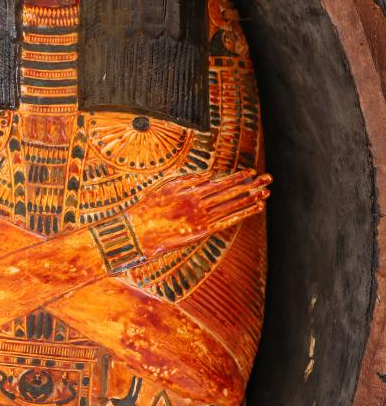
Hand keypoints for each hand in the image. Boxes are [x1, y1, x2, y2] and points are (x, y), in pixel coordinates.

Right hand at [136, 169, 270, 254]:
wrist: (138, 232)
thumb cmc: (148, 209)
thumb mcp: (166, 188)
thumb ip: (188, 181)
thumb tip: (208, 177)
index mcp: (191, 191)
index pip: (220, 183)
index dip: (237, 178)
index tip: (251, 173)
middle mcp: (200, 203)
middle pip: (231, 192)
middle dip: (251, 186)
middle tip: (268, 179)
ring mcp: (202, 218)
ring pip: (233, 206)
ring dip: (251, 199)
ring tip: (267, 193)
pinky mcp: (202, 232)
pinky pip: (228, 221)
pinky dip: (243, 214)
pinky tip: (255, 209)